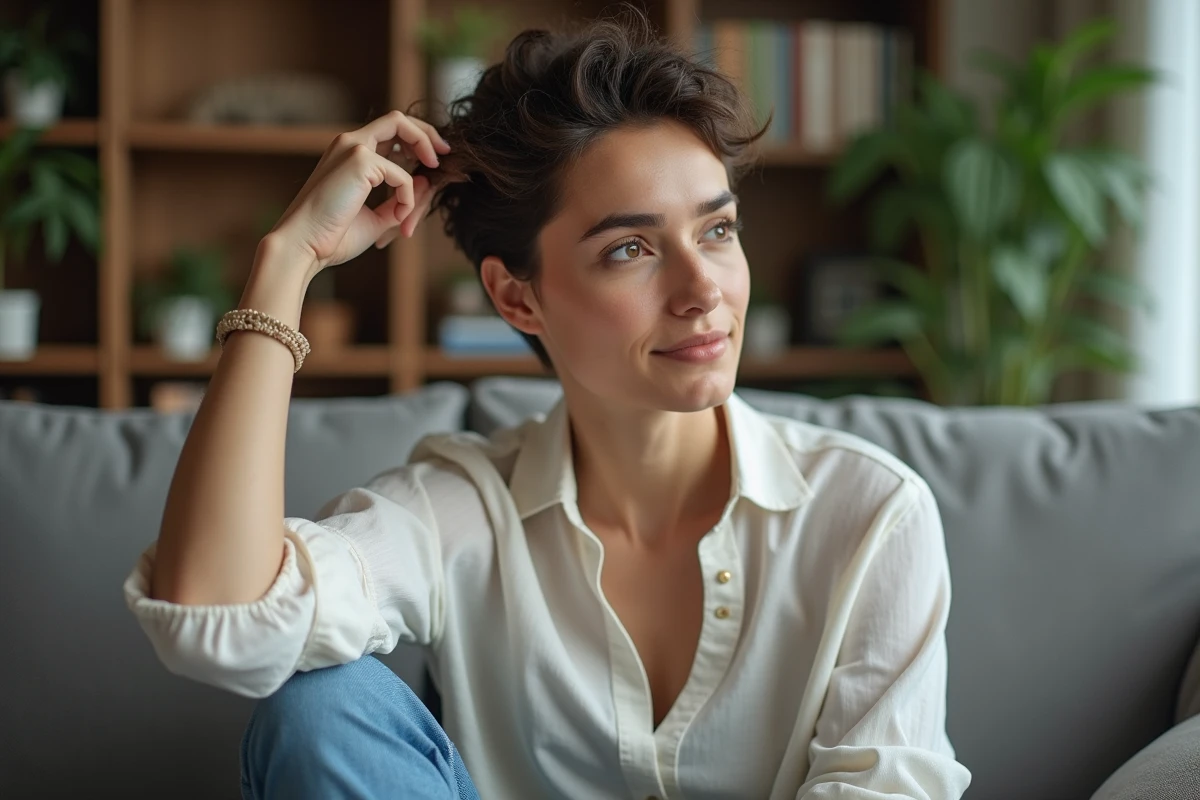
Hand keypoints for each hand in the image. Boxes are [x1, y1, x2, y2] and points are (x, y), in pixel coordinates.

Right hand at [266, 110, 450, 276]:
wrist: (304, 246)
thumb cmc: (333, 236)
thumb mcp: (376, 217)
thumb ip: (399, 200)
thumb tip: (426, 182)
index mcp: (348, 155)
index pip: (388, 132)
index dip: (415, 139)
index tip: (434, 158)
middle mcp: (349, 143)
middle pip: (397, 118)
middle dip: (426, 132)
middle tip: (444, 154)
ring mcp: (353, 147)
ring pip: (402, 128)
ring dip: (424, 153)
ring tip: (434, 176)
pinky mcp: (360, 159)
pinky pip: (402, 174)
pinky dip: (408, 196)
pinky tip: (400, 216)